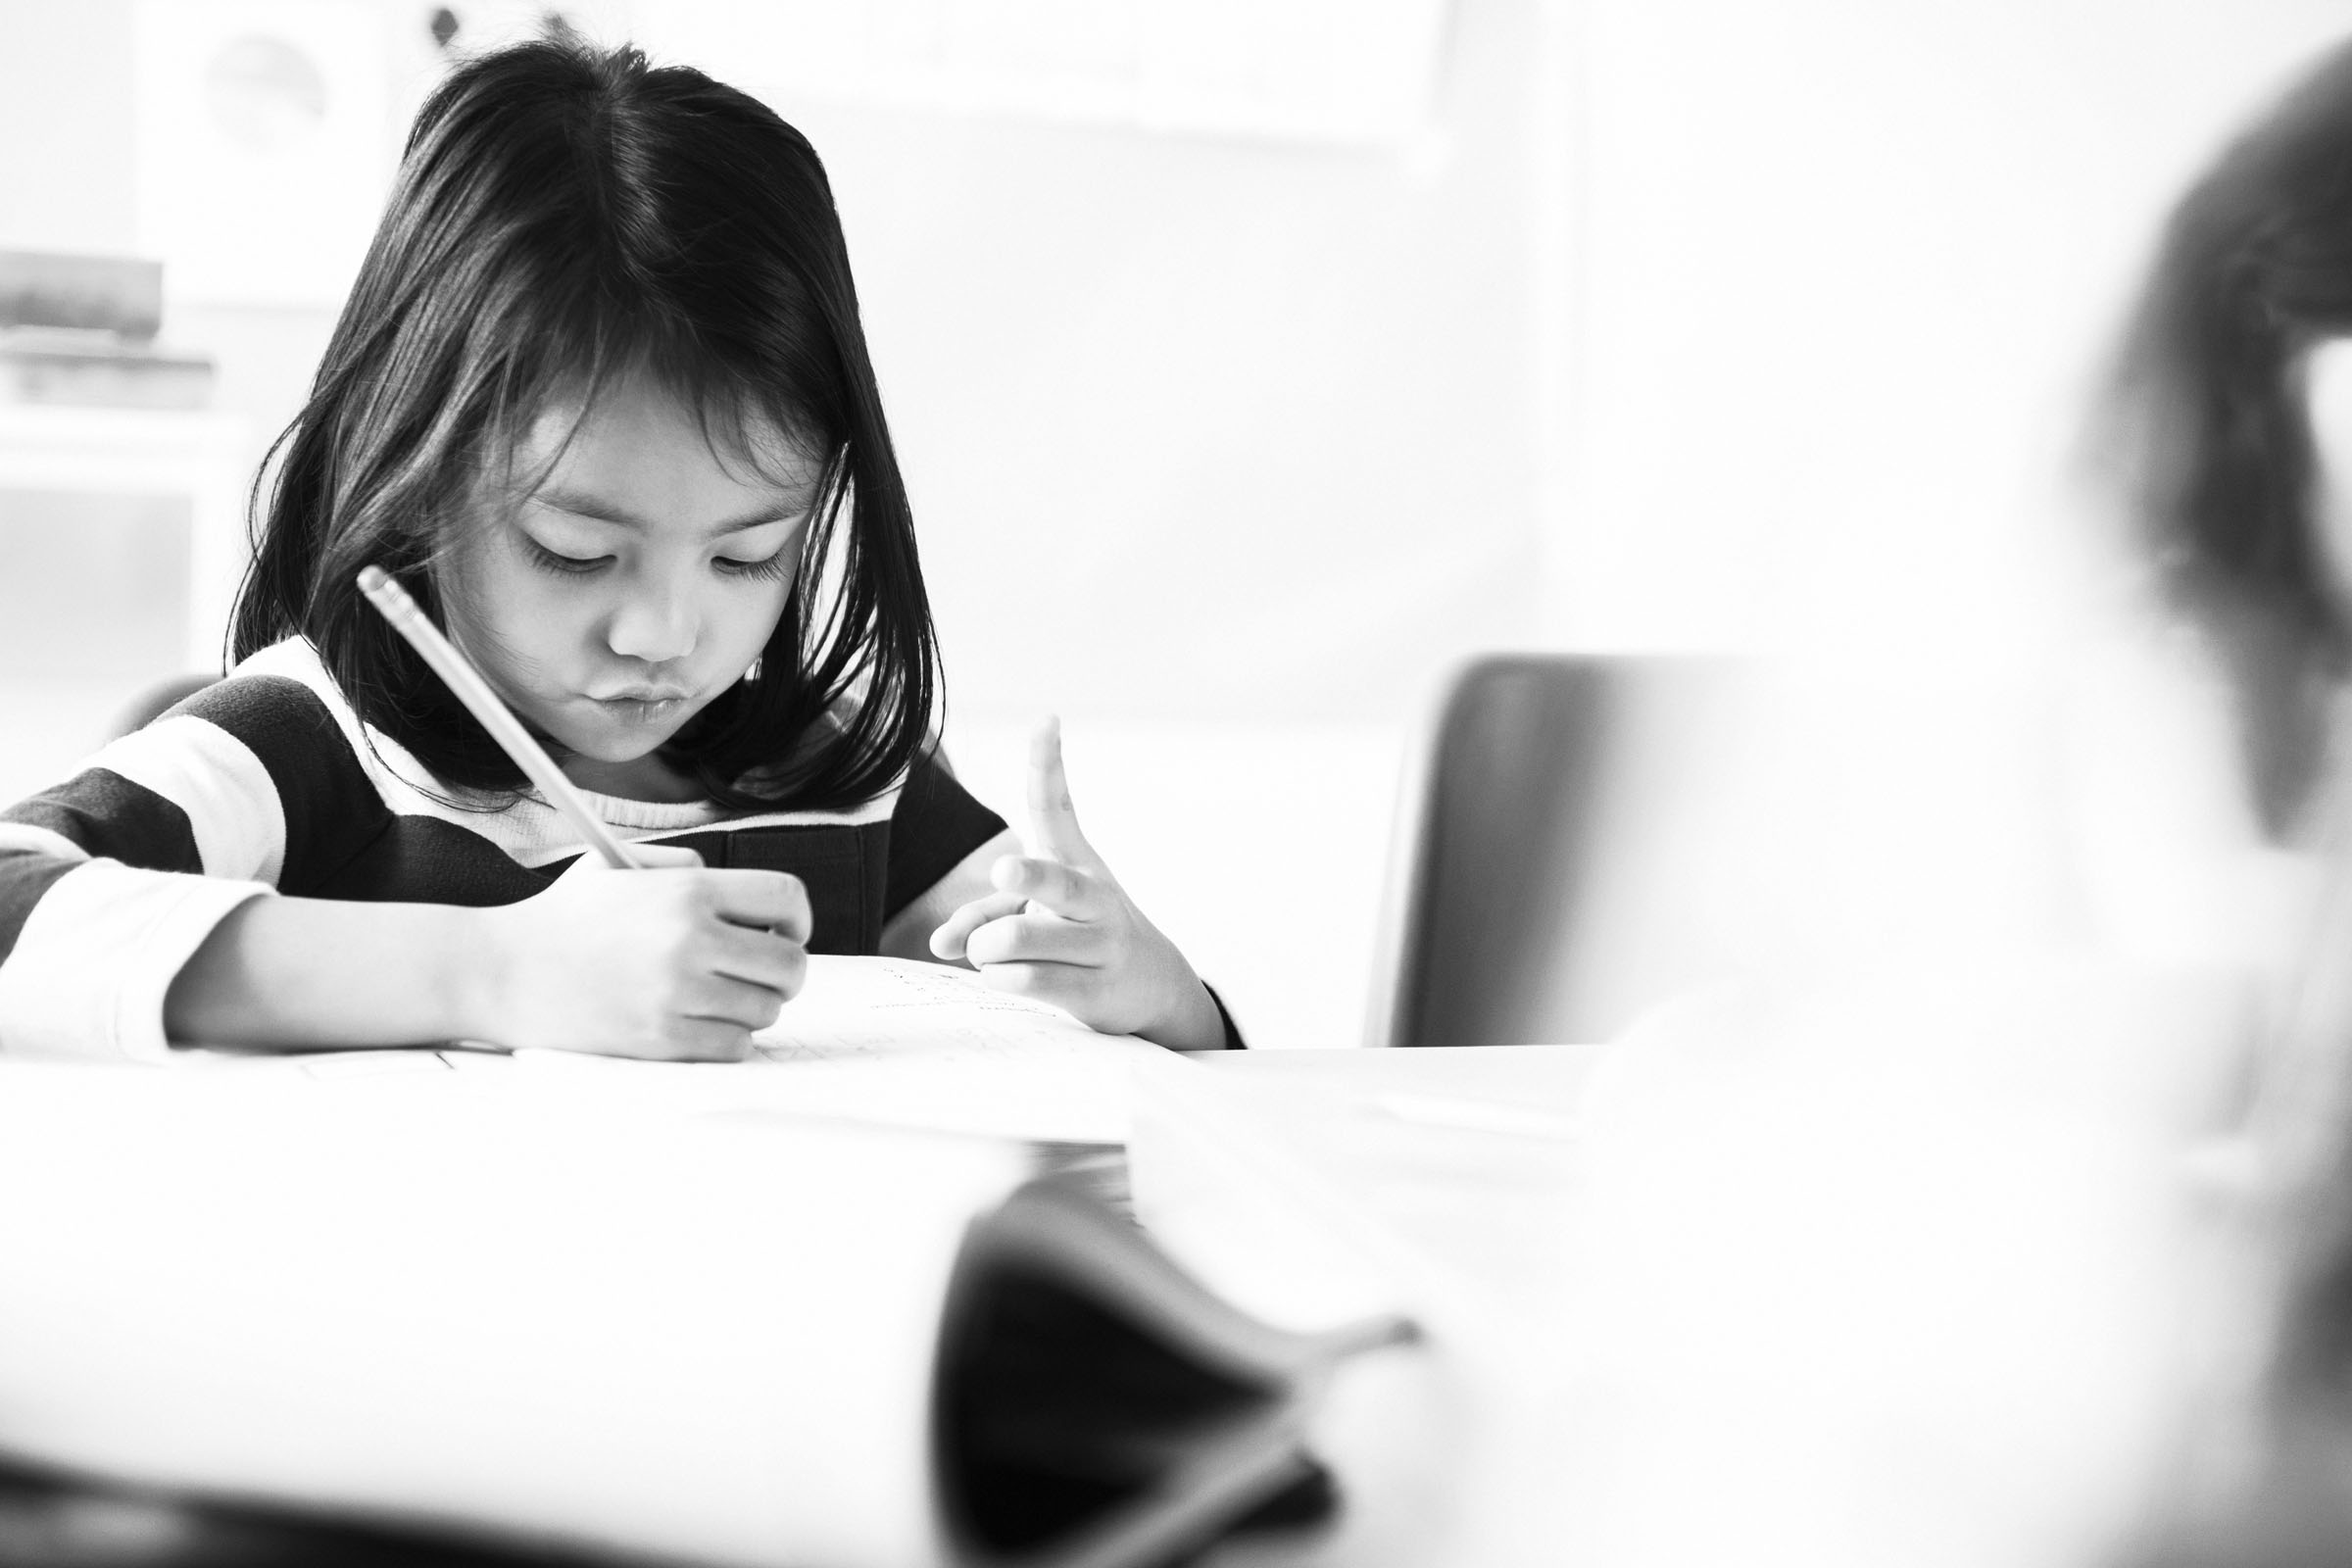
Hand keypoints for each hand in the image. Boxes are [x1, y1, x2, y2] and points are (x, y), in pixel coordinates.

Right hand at [475, 842, 810, 1059]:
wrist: (500, 969)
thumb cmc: (562, 917)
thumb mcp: (618, 866)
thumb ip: (684, 868)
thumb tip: (746, 899)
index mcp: (687, 890)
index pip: (786, 899)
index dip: (797, 920)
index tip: (784, 933)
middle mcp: (690, 939)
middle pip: (790, 964)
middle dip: (784, 971)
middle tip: (759, 975)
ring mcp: (678, 993)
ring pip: (767, 1009)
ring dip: (753, 1007)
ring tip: (717, 998)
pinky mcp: (662, 1040)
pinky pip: (735, 1047)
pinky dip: (729, 1040)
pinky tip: (700, 1025)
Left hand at [930, 718, 1226, 1050]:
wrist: (1154, 988)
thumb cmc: (1083, 937)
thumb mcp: (1039, 916)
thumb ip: (985, 918)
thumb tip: (944, 944)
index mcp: (1078, 863)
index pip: (1058, 809)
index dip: (1048, 765)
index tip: (1047, 720)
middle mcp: (1095, 899)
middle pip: (1055, 883)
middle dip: (1028, 878)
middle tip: (1003, 870)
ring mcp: (1101, 945)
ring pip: (1021, 941)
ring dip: (987, 950)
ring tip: (988, 955)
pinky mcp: (1096, 991)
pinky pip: (1033, 982)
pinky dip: (1002, 980)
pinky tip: (1002, 979)